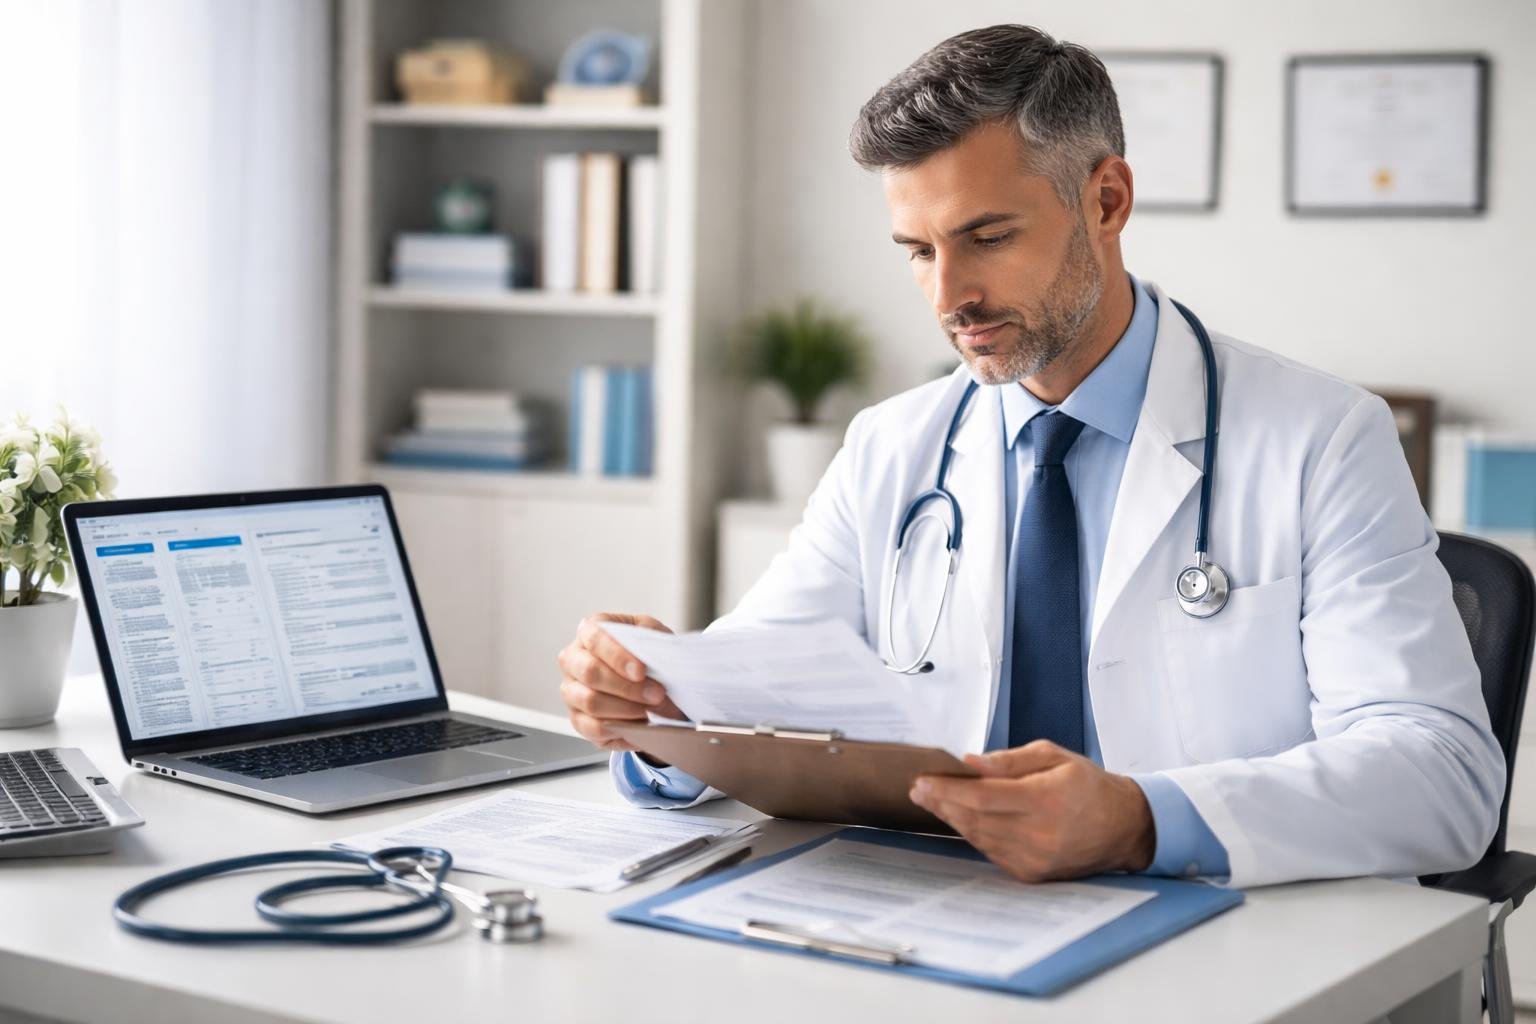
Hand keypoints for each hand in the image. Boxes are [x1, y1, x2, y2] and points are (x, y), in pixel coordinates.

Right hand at [557, 613, 685, 752]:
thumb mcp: (654, 637)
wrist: (649, 678)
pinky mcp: (577, 719)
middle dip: (627, 687)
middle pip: (590, 672)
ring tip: (652, 710)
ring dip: (627, 709)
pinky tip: (641, 725)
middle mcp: (573, 659)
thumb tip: (658, 661)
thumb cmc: (646, 653)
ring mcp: (571, 691)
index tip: (642, 671)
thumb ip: (654, 641)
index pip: (596, 639)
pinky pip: (594, 728)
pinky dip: (621, 729)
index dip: (618, 656)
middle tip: (657, 694)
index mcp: (589, 631)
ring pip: (591, 703)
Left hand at [909, 740, 1154, 881]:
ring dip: (952, 819)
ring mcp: (1035, 859)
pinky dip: (973, 834)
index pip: (983, 797)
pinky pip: (991, 852)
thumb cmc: (1087, 785)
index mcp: (1045, 799)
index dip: (948, 790)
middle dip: (942, 803)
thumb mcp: (1053, 756)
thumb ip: (1010, 761)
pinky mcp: (1032, 874)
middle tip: (919, 789)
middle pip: (975, 819)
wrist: (1123, 827)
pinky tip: (960, 818)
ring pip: (979, 837)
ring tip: (933, 801)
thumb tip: (970, 763)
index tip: (923, 779)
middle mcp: (1040, 834)